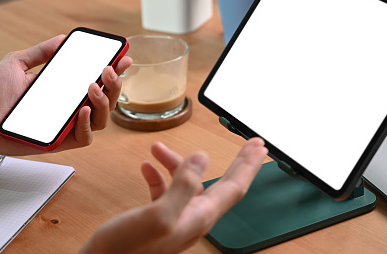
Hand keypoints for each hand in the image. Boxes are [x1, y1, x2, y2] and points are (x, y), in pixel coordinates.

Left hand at [0, 35, 131, 161]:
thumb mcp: (17, 63)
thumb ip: (40, 51)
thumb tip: (61, 38)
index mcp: (66, 90)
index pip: (98, 80)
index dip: (115, 70)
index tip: (123, 56)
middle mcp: (71, 108)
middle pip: (108, 99)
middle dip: (115, 83)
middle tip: (108, 70)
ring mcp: (68, 125)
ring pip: (102, 119)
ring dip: (104, 102)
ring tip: (93, 87)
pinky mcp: (61, 142)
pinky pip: (86, 137)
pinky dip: (87, 124)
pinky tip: (81, 110)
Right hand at [81, 137, 267, 253]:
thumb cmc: (127, 250)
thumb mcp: (159, 215)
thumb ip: (183, 186)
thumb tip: (202, 159)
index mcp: (199, 216)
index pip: (234, 187)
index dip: (249, 165)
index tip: (259, 148)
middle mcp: (193, 217)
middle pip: (223, 184)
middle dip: (237, 162)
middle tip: (251, 145)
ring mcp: (177, 217)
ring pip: (187, 182)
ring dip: (176, 162)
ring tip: (158, 149)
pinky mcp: (159, 218)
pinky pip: (166, 190)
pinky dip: (159, 176)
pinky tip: (147, 168)